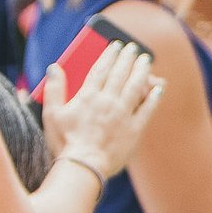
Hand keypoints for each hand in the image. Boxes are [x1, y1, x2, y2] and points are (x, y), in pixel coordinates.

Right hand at [38, 39, 164, 176]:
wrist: (84, 167)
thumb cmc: (65, 142)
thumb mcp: (52, 114)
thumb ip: (54, 89)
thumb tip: (54, 67)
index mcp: (88, 96)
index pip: (101, 69)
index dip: (109, 55)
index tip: (116, 45)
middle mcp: (108, 101)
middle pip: (120, 74)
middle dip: (128, 58)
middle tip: (134, 48)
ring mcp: (123, 115)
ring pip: (135, 86)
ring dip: (142, 71)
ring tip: (146, 60)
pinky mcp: (135, 129)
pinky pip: (148, 109)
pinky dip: (154, 97)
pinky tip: (159, 88)